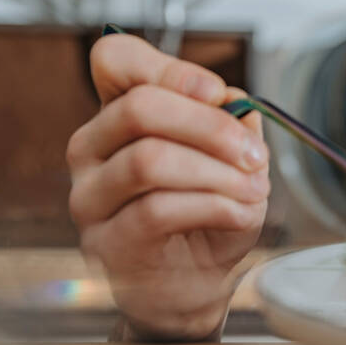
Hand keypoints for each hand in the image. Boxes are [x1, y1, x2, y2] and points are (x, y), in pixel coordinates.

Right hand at [66, 34, 269, 340]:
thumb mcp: (232, 158)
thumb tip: (236, 102)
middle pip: (138, 108)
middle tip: (255, 152)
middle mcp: (92, 149)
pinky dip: (215, 206)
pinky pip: (159, 209)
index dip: (169, 68)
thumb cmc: (208, 214)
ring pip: (149, 159)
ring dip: (217, 172)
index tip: (218, 93)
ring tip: (255, 189)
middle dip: (211, 126)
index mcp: (120, 114)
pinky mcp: (107, 242)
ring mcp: (91, 197)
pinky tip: (240, 212)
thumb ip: (232, 122)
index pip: (114, 59)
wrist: (195, 285)